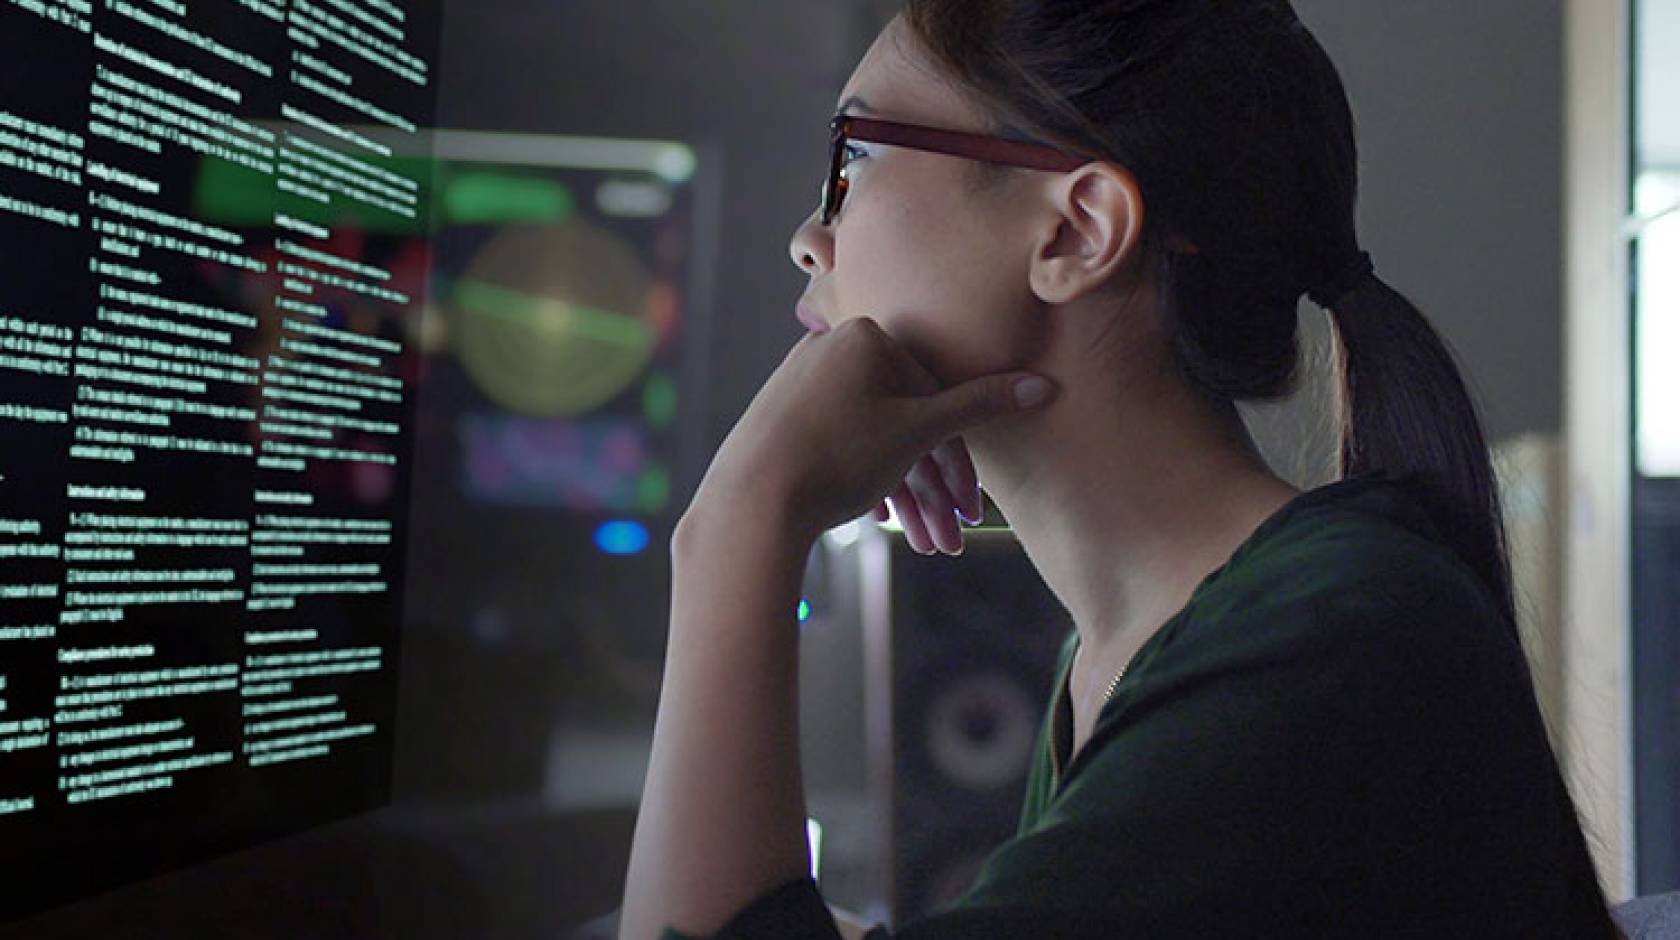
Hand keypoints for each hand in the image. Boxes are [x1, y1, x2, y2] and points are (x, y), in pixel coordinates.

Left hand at [690, 316, 1055, 545]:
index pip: (934, 399)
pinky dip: (865, 481)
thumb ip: (980, 406)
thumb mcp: (918, 432)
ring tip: (921, 545)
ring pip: (874, 439)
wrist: (749, 503)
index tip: (973, 511)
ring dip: (905, 495)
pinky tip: (878, 519)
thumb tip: (1041, 385)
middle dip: (932, 489)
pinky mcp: (780, 416)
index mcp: (866, 336)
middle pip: (905, 422)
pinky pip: (839, 444)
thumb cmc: (837, 457)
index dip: (959, 464)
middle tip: (949, 540)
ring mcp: (801, 382)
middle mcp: (829, 348)